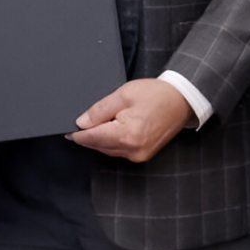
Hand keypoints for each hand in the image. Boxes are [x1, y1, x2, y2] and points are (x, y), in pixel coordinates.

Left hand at [68, 78, 193, 162]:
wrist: (182, 100)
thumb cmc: (156, 94)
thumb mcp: (123, 95)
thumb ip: (99, 110)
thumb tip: (81, 122)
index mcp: (127, 135)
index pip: (92, 138)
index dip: (77, 133)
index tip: (67, 129)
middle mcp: (132, 150)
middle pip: (98, 146)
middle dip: (89, 134)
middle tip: (85, 120)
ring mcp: (138, 155)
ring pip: (107, 149)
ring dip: (101, 138)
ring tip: (105, 119)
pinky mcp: (143, 155)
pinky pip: (119, 150)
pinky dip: (112, 141)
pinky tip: (115, 127)